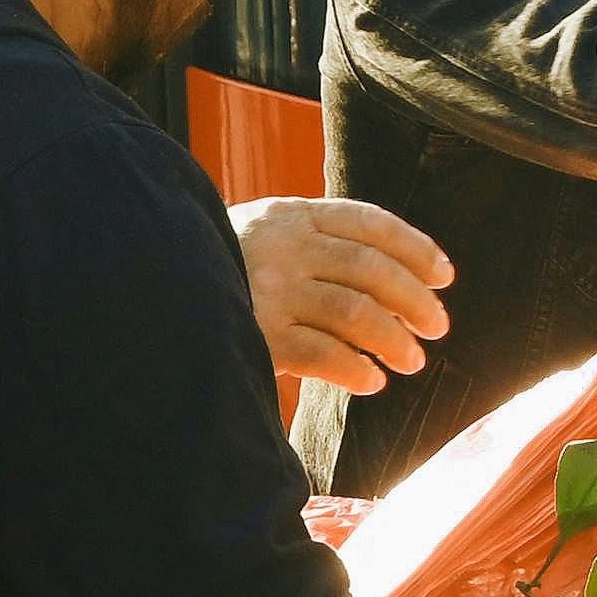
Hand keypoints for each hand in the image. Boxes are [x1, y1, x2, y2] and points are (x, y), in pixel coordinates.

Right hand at [234, 196, 452, 392]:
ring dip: (394, 341)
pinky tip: (372, 381)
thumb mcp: (262, 232)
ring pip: (357, 313)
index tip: (445, 275)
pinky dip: (355, 369)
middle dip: (415, 300)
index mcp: (292, 215)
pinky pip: (325, 354)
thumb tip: (395, 272)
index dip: (416, 248)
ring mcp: (271, 290)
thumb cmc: (220, 265)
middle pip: (373, 269)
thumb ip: (314, 241)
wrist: (152, 286)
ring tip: (411, 362)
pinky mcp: (259, 335)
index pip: (370, 222)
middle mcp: (285, 246)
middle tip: (438, 326)